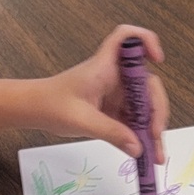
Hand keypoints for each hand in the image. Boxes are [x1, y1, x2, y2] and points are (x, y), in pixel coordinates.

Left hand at [38, 24, 168, 161]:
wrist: (36, 111)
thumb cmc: (52, 104)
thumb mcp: (82, 120)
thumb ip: (111, 133)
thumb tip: (137, 148)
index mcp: (105, 67)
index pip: (127, 39)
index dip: (146, 41)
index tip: (157, 60)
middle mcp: (115, 77)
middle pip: (148, 85)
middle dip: (157, 110)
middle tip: (156, 134)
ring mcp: (117, 94)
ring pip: (144, 107)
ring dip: (153, 130)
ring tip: (156, 156)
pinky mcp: (114, 110)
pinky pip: (134, 122)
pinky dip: (141, 137)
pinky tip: (146, 155)